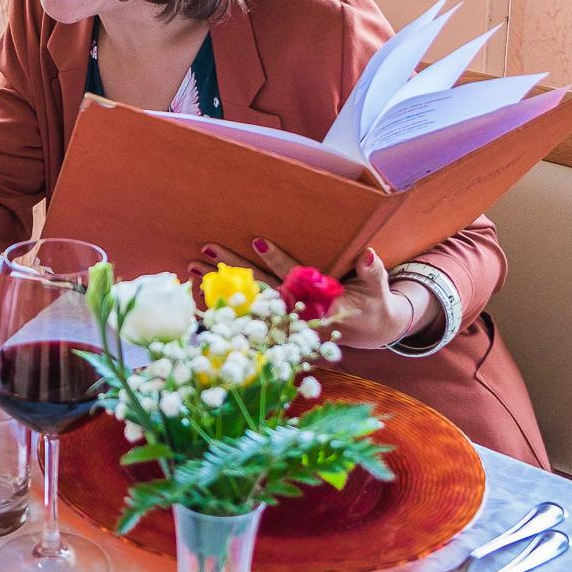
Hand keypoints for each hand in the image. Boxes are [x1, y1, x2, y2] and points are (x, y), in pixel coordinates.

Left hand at [190, 240, 438, 348]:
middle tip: (207, 250)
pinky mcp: (278, 324)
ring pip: (248, 303)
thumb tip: (369, 254)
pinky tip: (196, 293)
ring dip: (220, 287)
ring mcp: (285, 322)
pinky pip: (246, 316)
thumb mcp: (380, 291)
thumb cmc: (375, 306)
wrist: (372, 331)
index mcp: (323, 307)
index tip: (258, 240)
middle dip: (234, 272)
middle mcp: (298, 317)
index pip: (296, 281)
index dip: (278, 261)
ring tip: (192, 266)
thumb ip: (373, 273)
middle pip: (262, 292)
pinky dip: (222, 306)